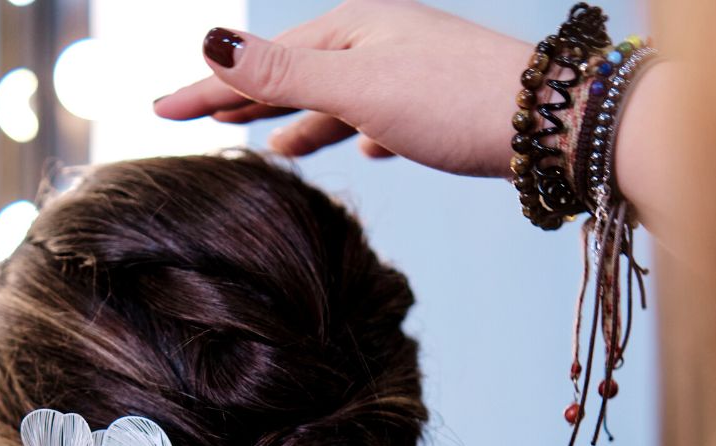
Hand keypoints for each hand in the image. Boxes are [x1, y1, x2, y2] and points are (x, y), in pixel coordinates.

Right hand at [154, 0, 534, 177]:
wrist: (555, 124)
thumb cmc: (456, 102)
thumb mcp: (357, 88)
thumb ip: (283, 75)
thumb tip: (211, 43)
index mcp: (352, 28)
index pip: (261, 63)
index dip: (209, 88)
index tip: (160, 109)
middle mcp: (381, 40)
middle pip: (296, 74)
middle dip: (248, 100)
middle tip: (197, 120)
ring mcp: (414, 71)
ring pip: (340, 97)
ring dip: (301, 122)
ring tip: (271, 148)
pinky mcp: (445, 105)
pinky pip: (384, 115)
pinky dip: (358, 131)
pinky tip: (365, 148)